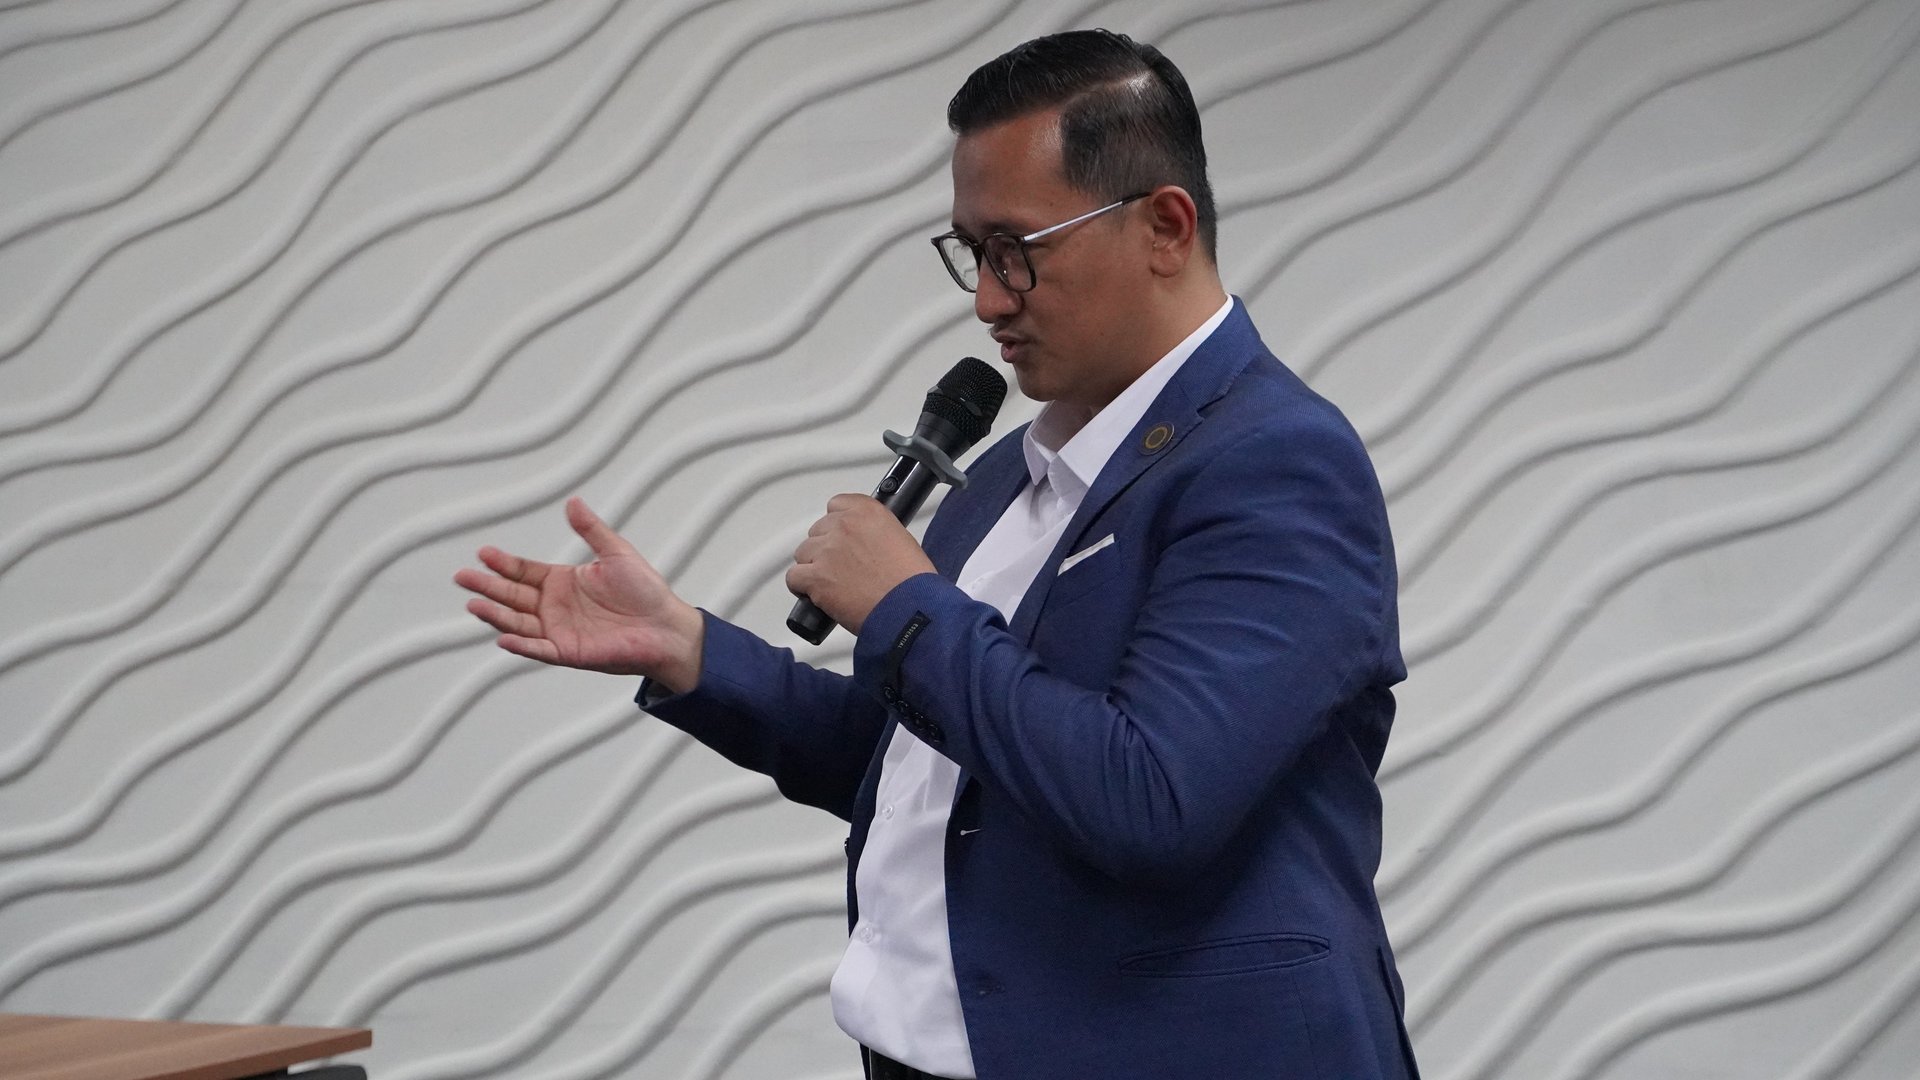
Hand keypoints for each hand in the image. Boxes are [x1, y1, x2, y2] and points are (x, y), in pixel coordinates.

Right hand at [454, 497, 704, 692]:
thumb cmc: (646, 591)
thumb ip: (591, 530)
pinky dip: (521, 644)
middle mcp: (554, 606)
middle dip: (487, 586)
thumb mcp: (616, 553)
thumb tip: (573, 502)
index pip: (524, 571)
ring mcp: (558, 630)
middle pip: (512, 595)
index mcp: (562, 582)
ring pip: (518, 622)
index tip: (483, 553)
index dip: (503, 564)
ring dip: (495, 614)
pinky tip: (503, 637)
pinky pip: (539, 649)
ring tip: (473, 603)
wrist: (666, 626)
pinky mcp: (568, 652)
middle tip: (462, 577)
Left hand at [786, 494, 935, 633]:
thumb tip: (861, 544)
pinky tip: (817, 595)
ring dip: (814, 568)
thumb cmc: (912, 583)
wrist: (910, 608)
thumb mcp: (900, 541)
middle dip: (826, 549)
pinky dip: (802, 588)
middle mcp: (844, 526)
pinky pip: (793, 577)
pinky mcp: (816, 576)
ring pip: (803, 554)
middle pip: (817, 532)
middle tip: (842, 569)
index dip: (836, 526)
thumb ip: (874, 534)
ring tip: (833, 585)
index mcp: (868, 512)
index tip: (842, 538)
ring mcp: (827, 550)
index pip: (836, 505)